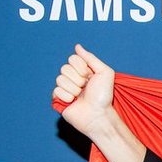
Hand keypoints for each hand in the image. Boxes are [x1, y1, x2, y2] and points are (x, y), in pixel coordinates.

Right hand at [50, 44, 145, 161]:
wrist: (98, 115)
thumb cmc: (104, 96)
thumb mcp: (105, 73)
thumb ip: (91, 58)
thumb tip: (77, 46)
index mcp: (83, 71)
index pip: (72, 58)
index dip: (81, 67)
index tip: (90, 76)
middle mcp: (73, 79)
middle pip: (64, 68)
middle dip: (78, 79)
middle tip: (86, 88)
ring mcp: (65, 89)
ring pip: (59, 79)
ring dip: (73, 89)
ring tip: (80, 97)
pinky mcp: (59, 100)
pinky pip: (55, 91)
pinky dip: (66, 96)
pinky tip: (73, 102)